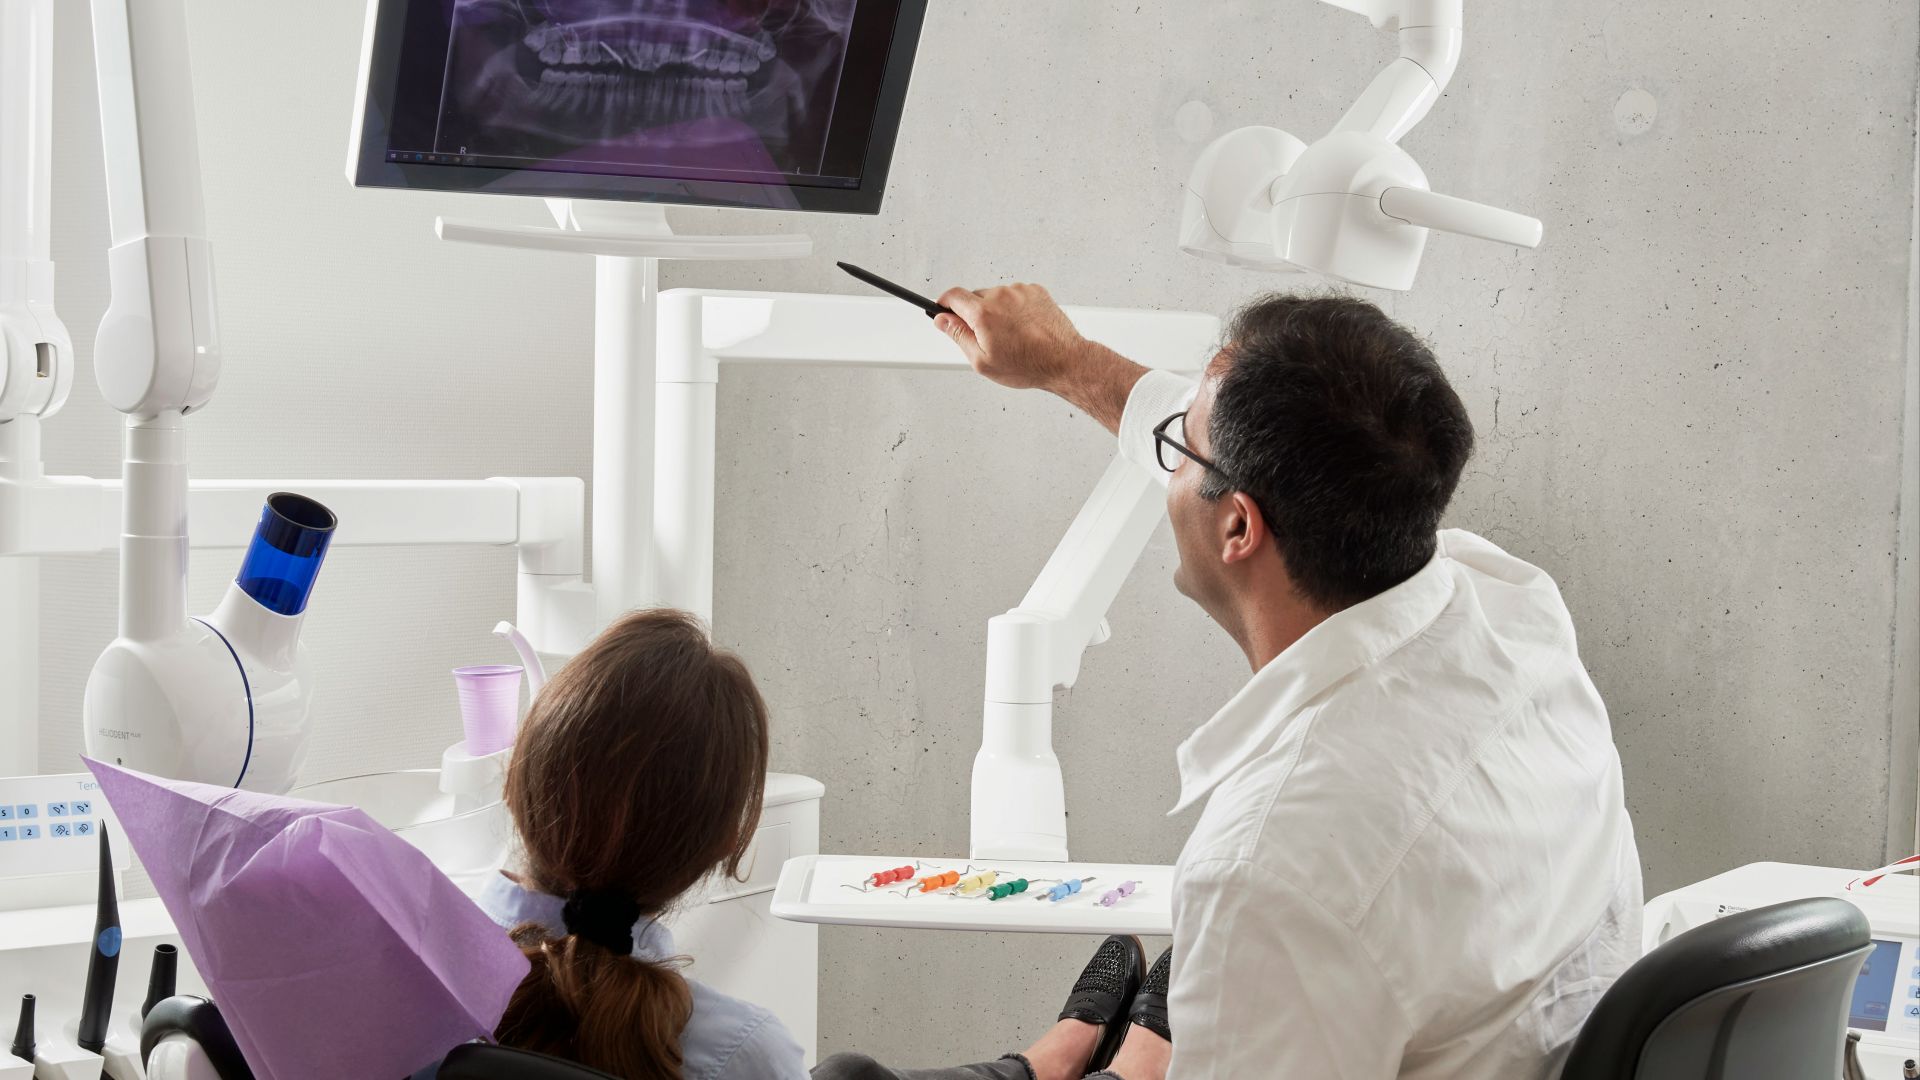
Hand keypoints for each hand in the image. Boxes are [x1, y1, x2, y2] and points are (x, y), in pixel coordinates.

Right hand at [934, 283, 1088, 393]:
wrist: (1064, 361)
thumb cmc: (1028, 365)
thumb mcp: (982, 361)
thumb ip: (958, 336)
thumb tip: (942, 320)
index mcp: (984, 313)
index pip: (953, 295)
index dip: (944, 303)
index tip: (943, 310)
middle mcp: (1001, 296)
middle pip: (975, 297)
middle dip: (974, 314)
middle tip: (986, 336)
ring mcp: (1020, 291)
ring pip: (996, 296)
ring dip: (996, 311)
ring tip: (1010, 335)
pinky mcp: (1036, 291)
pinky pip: (1015, 295)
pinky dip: (1014, 308)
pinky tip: (1022, 327)